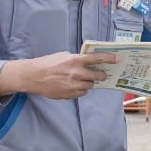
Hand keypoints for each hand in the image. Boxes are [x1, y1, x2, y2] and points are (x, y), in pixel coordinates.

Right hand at [0, 51, 118, 98]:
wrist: (33, 77)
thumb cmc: (47, 64)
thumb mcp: (63, 56)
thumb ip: (77, 58)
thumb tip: (89, 60)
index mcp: (75, 61)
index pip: (97, 58)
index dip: (110, 58)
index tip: (117, 59)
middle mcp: (76, 73)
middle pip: (98, 76)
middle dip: (102, 75)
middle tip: (102, 74)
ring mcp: (73, 85)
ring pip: (90, 86)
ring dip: (88, 82)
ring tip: (80, 79)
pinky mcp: (70, 95)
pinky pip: (82, 93)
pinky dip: (80, 89)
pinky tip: (72, 85)